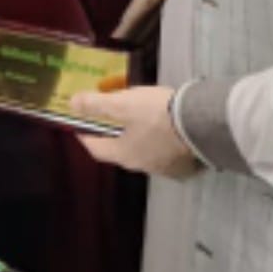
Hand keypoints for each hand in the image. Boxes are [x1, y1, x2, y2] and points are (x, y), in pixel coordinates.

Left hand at [72, 85, 199, 177]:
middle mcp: (141, 166)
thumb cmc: (157, 114)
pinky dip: (157, 141)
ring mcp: (164, 167)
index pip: (95, 149)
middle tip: (110, 116)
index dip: (85, 135)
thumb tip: (72, 104)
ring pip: (142, 152)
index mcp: (123, 154)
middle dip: (112, 134)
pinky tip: (163, 129)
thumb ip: (96, 104)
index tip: (81, 125)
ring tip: (138, 119)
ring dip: (136, 138)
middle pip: (119, 151)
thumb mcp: (123, 103)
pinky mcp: (182, 163)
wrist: (200, 124)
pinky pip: (163, 153)